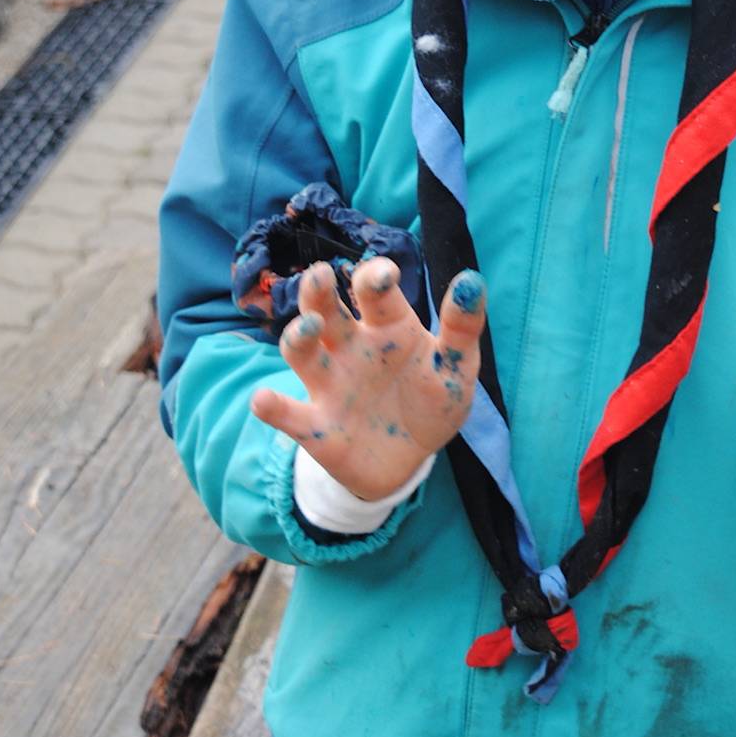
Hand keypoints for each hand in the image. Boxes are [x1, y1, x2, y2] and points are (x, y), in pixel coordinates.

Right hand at [250, 257, 485, 499]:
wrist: (410, 462)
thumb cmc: (432, 403)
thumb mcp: (456, 369)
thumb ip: (462, 328)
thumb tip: (472, 280)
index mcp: (388, 327)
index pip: (374, 292)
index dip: (376, 277)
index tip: (386, 274)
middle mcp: (351, 348)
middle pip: (326, 309)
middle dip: (318, 291)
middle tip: (321, 276)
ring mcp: (330, 385)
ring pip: (301, 352)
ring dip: (297, 337)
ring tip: (308, 329)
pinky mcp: (317, 427)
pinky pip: (288, 415)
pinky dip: (273, 407)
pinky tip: (263, 400)